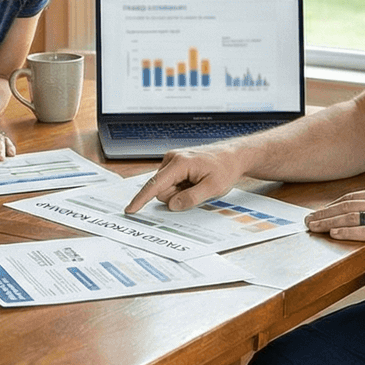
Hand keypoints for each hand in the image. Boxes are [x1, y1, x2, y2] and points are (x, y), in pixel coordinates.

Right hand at [125, 144, 245, 213]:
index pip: (155, 185)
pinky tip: (194, 181)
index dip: (142, 199)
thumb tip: (172, 205)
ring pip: (165, 188)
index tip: (130, 209)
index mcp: (180, 163)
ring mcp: (172, 160)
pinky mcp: (174, 164)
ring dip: (180, 192)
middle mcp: (172, 158)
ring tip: (198, 183)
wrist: (233, 156)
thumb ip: (191, 198)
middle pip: (161, 190)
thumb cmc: (225, 168)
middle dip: (175, 197)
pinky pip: (170, 183)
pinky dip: (181, 187)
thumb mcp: (213, 188)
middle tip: (197, 190)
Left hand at [305, 189, 364, 261]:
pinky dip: (346, 232)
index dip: (333, 205)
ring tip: (314, 227)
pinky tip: (333, 234)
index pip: (353, 198)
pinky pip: (364, 232)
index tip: (321, 211)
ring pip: (351, 218)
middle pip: (347, 206)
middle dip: (325, 213)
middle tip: (308, 220)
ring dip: (329, 222)